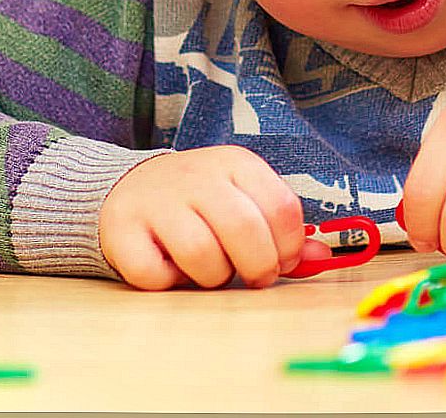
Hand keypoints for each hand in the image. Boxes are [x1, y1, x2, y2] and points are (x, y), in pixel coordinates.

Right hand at [99, 145, 329, 289]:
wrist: (131, 185)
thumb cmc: (202, 201)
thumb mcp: (246, 200)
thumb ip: (282, 231)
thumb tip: (323, 257)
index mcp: (236, 164)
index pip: (282, 208)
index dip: (289, 246)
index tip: (282, 261)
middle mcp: (199, 176)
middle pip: (245, 231)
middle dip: (258, 267)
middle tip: (253, 277)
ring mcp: (158, 201)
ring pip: (201, 255)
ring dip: (213, 277)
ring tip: (210, 269)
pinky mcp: (123, 229)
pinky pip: (155, 274)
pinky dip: (168, 282)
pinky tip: (170, 267)